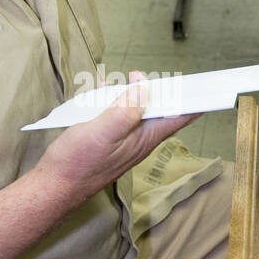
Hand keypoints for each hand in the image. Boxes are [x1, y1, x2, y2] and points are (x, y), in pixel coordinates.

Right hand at [37, 71, 200, 208]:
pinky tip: (103, 88)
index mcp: (145, 138)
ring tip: (127, 76)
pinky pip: (120, 113)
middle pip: (162, 109)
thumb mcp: (102, 132)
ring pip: (139, 109)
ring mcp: (125, 139)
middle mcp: (140, 139)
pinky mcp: (110, 138)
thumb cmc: (78, 163)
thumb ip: (125, 111)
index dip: (194, 99)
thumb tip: (145, 88)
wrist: (54, 186)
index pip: (180, 116)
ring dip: (135, 92)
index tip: (204, 83)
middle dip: (160, 88)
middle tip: (145, 72)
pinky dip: (115, 98)